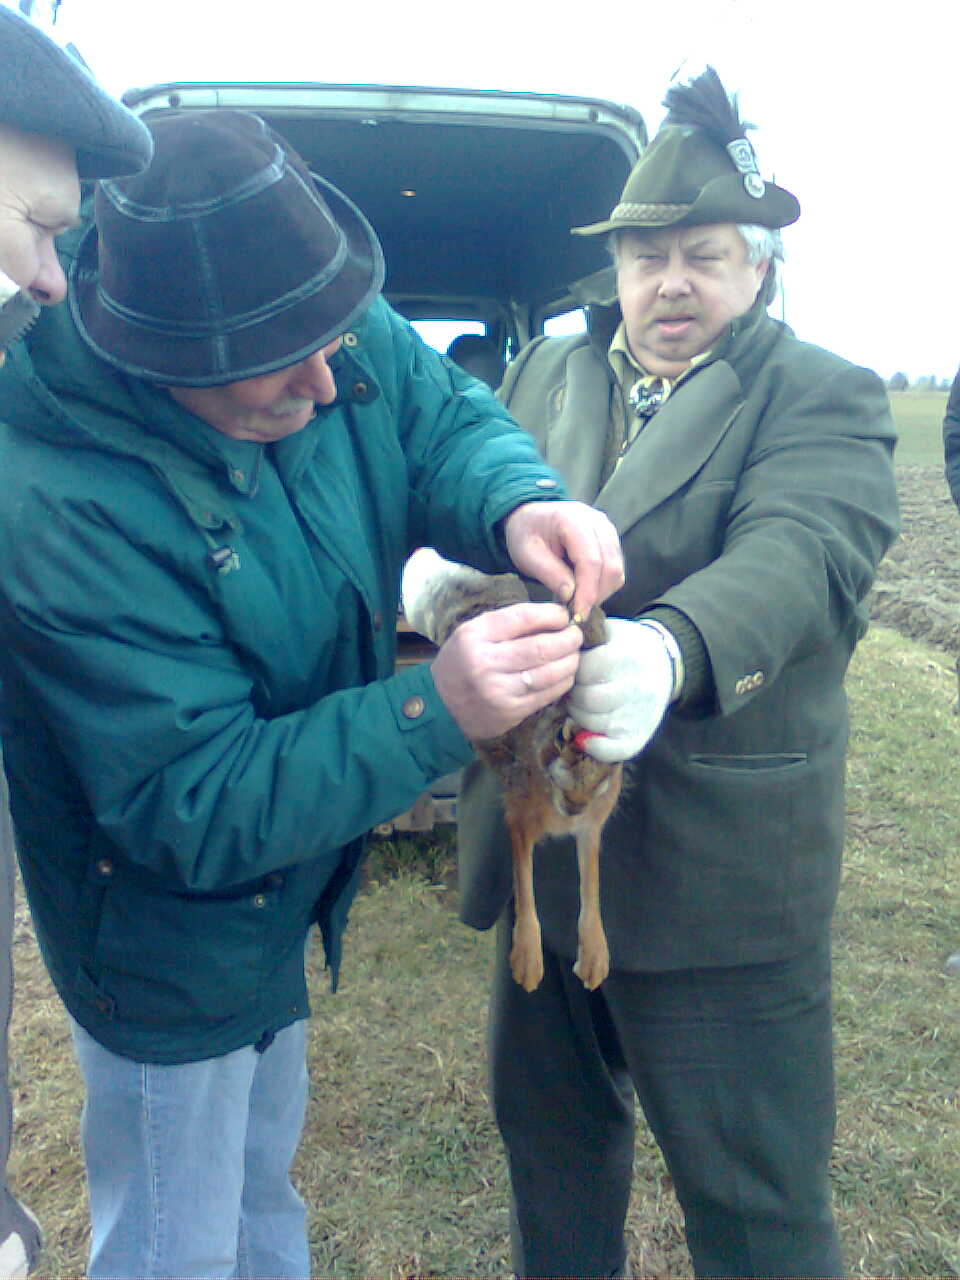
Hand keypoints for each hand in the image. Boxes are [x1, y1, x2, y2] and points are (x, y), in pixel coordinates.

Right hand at [431, 602, 582, 741]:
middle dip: (568, 639)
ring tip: (574, 654)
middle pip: (542, 647)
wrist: (441, 704)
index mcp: (476, 635)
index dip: (552, 615)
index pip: (524, 618)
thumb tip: (554, 617)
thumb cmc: (463, 661)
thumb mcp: (473, 633)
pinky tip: (565, 674)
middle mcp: (486, 662)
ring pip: (549, 672)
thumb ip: (507, 624)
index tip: (563, 616)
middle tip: (576, 635)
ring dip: (570, 661)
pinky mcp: (511, 711)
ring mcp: (499, 690)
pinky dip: (563, 681)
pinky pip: (547, 694)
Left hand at [503, 501, 623, 620]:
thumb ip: (550, 574)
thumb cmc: (526, 534)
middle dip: (595, 595)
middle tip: (576, 612)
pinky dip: (603, 585)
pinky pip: (615, 569)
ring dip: (601, 592)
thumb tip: (572, 597)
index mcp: (573, 520)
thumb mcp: (527, 555)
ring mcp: (608, 530)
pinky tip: (583, 591)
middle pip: (610, 566)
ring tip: (577, 601)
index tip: (578, 614)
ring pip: (616, 570)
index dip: (587, 591)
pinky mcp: (611, 541)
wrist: (531, 518)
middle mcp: (597, 522)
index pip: (591, 561)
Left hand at [567, 618, 678, 762]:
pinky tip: (586, 733)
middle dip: (573, 693)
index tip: (575, 668)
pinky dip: (592, 745)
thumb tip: (558, 652)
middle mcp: (636, 688)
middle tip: (575, 689)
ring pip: (590, 722)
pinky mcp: (639, 736)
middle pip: (586, 698)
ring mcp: (638, 715)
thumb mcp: (610, 631)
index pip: (583, 670)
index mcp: (627, 657)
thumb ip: (584, 636)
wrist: (663, 663)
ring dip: (578, 714)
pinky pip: (609, 750)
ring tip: (583, 703)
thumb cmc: (627, 646)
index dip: (572, 669)